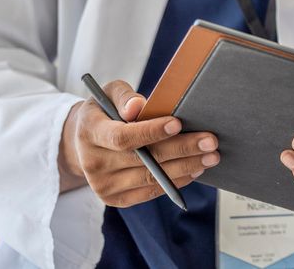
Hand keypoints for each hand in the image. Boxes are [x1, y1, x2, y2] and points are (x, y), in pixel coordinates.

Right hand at [58, 79, 219, 207]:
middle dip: (181, 149)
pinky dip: (175, 181)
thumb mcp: (109, 94)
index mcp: (90, 132)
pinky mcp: (115, 199)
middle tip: (210, 141)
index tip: (178, 123)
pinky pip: (150, 192)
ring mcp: (103, 185)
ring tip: (210, 157)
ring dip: (185, 168)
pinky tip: (195, 169)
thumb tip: (138, 107)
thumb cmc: (104, 111)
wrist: (82, 143)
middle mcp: (93, 163)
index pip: (122, 136)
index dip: (150, 131)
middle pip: (143, 159)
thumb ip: (124, 96)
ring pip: (150, 178)